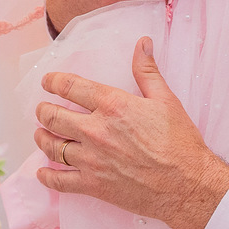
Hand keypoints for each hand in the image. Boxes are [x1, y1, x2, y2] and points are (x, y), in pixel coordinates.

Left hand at [33, 37, 228, 228]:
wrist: (187, 184)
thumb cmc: (179, 142)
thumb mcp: (166, 100)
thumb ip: (147, 71)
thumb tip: (142, 43)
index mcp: (112, 105)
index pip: (70, 87)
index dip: (53, 82)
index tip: (47, 82)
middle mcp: (96, 130)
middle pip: (53, 116)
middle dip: (43, 110)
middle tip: (42, 109)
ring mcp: (92, 159)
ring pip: (51, 147)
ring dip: (42, 138)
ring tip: (41, 134)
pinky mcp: (93, 185)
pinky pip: (59, 181)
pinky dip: (46, 177)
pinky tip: (42, 173)